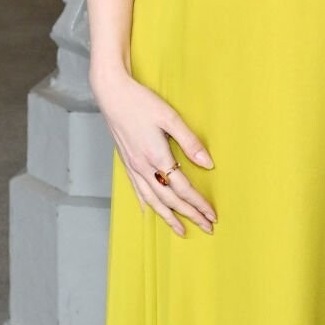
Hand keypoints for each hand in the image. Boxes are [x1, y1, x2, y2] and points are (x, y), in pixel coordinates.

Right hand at [92, 65, 216, 236]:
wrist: (111, 93)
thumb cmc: (140, 102)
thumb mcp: (170, 117)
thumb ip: (190, 142)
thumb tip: (208, 163)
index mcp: (156, 157)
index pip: (182, 188)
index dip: (199, 204)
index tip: (212, 215)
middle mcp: (143, 167)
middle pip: (170, 199)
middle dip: (189, 215)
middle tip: (206, 227)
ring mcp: (133, 167)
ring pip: (152, 200)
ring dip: (168, 217)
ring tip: (181, 230)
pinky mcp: (126, 163)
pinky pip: (137, 191)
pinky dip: (146, 204)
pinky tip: (149, 212)